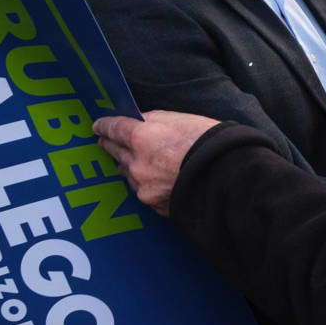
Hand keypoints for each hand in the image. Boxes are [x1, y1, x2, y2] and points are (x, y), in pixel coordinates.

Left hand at [94, 110, 220, 215]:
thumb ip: (156, 120)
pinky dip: (145, 183)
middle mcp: (136, 163)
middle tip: (105, 141)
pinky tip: (154, 180)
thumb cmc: (210, 142)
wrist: (227, 178)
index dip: (105, 126)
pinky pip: (143, 190)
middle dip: (110, 145)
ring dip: (128, 166)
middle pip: (114, 152)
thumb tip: (141, 122)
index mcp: (141, 138)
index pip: (114, 129)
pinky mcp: (154, 204)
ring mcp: (144, 187)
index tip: (98, 125)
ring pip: (127, 174)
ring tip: (132, 161)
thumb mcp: (183, 119)